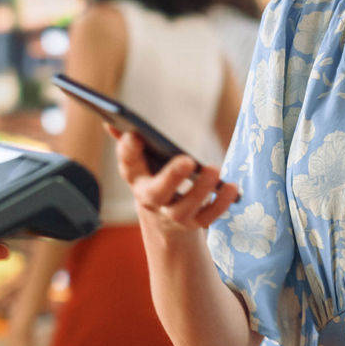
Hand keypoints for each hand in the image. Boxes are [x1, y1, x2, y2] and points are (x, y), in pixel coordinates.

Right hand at [113, 130, 237, 231]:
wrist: (163, 220)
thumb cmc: (153, 178)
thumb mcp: (141, 162)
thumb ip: (129, 143)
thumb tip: (112, 122)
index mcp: (136, 178)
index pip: (128, 165)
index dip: (128, 151)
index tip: (135, 134)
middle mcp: (152, 199)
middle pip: (157, 193)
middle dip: (171, 177)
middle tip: (187, 160)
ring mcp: (173, 215)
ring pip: (184, 208)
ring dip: (201, 190)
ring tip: (214, 169)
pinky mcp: (194, 223)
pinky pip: (208, 216)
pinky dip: (221, 203)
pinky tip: (232, 187)